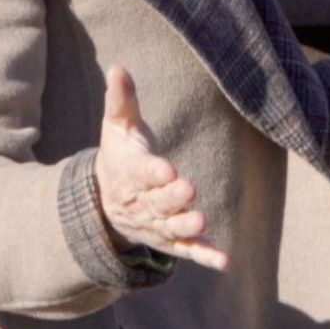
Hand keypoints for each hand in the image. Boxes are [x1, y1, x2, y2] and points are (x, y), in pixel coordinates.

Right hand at [94, 67, 228, 270]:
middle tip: (188, 189)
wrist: (104, 203)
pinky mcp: (170, 241)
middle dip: (172, 198)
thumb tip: (118, 67)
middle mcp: (142, 203)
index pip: (141, 173)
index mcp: (130, 174)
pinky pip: (187, 252)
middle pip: (157, 202)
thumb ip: (121, 101)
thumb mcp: (117, 127)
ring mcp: (156, 225)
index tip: (167, 168)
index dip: (153, 172)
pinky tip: (225, 261)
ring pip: (171, 229)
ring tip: (201, 221)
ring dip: (186, 228)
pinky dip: (205, 256)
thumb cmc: (120, 156)